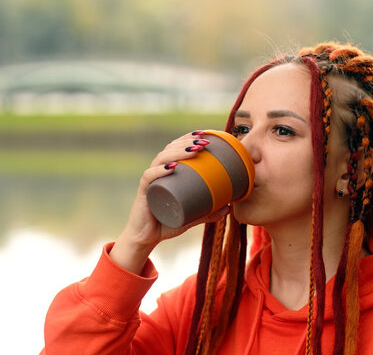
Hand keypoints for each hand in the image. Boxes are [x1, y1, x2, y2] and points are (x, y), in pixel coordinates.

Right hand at [110, 131, 228, 273]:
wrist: (146, 239)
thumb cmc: (166, 223)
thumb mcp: (191, 217)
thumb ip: (207, 213)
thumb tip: (229, 208)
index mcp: (168, 173)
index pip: (177, 148)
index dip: (189, 138)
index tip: (206, 134)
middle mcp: (158, 172)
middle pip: (170, 148)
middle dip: (187, 141)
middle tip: (204, 142)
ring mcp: (150, 181)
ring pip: (161, 158)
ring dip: (177, 151)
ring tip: (194, 150)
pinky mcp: (143, 193)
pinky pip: (149, 177)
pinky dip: (159, 170)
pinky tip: (171, 166)